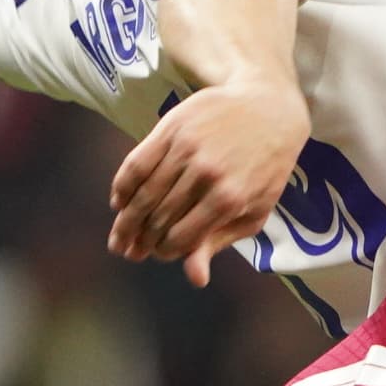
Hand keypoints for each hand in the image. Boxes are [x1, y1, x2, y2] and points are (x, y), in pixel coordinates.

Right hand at [107, 75, 315, 264]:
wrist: (267, 106)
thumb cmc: (265, 167)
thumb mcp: (253, 210)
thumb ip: (219, 242)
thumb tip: (195, 278)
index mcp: (228, 200)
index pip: (181, 237)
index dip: (164, 251)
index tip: (157, 255)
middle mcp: (205, 174)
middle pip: (158, 217)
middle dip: (140, 240)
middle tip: (129, 252)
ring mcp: (186, 148)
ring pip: (143, 193)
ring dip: (126, 220)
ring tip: (118, 237)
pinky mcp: (171, 127)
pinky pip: (136, 162)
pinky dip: (122, 185)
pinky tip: (118, 202)